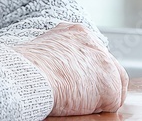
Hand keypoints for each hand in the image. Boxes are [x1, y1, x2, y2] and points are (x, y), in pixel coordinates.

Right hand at [13, 22, 128, 115]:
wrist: (31, 74)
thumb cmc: (27, 68)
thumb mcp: (44, 50)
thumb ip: (59, 55)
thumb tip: (58, 69)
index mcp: (76, 32)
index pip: (93, 53)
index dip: (88, 70)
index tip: (80, 80)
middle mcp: (94, 43)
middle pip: (108, 66)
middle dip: (99, 81)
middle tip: (86, 95)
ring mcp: (104, 63)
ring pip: (113, 85)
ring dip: (99, 96)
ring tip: (79, 102)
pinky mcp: (109, 85)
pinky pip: (111, 103)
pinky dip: (98, 108)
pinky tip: (80, 106)